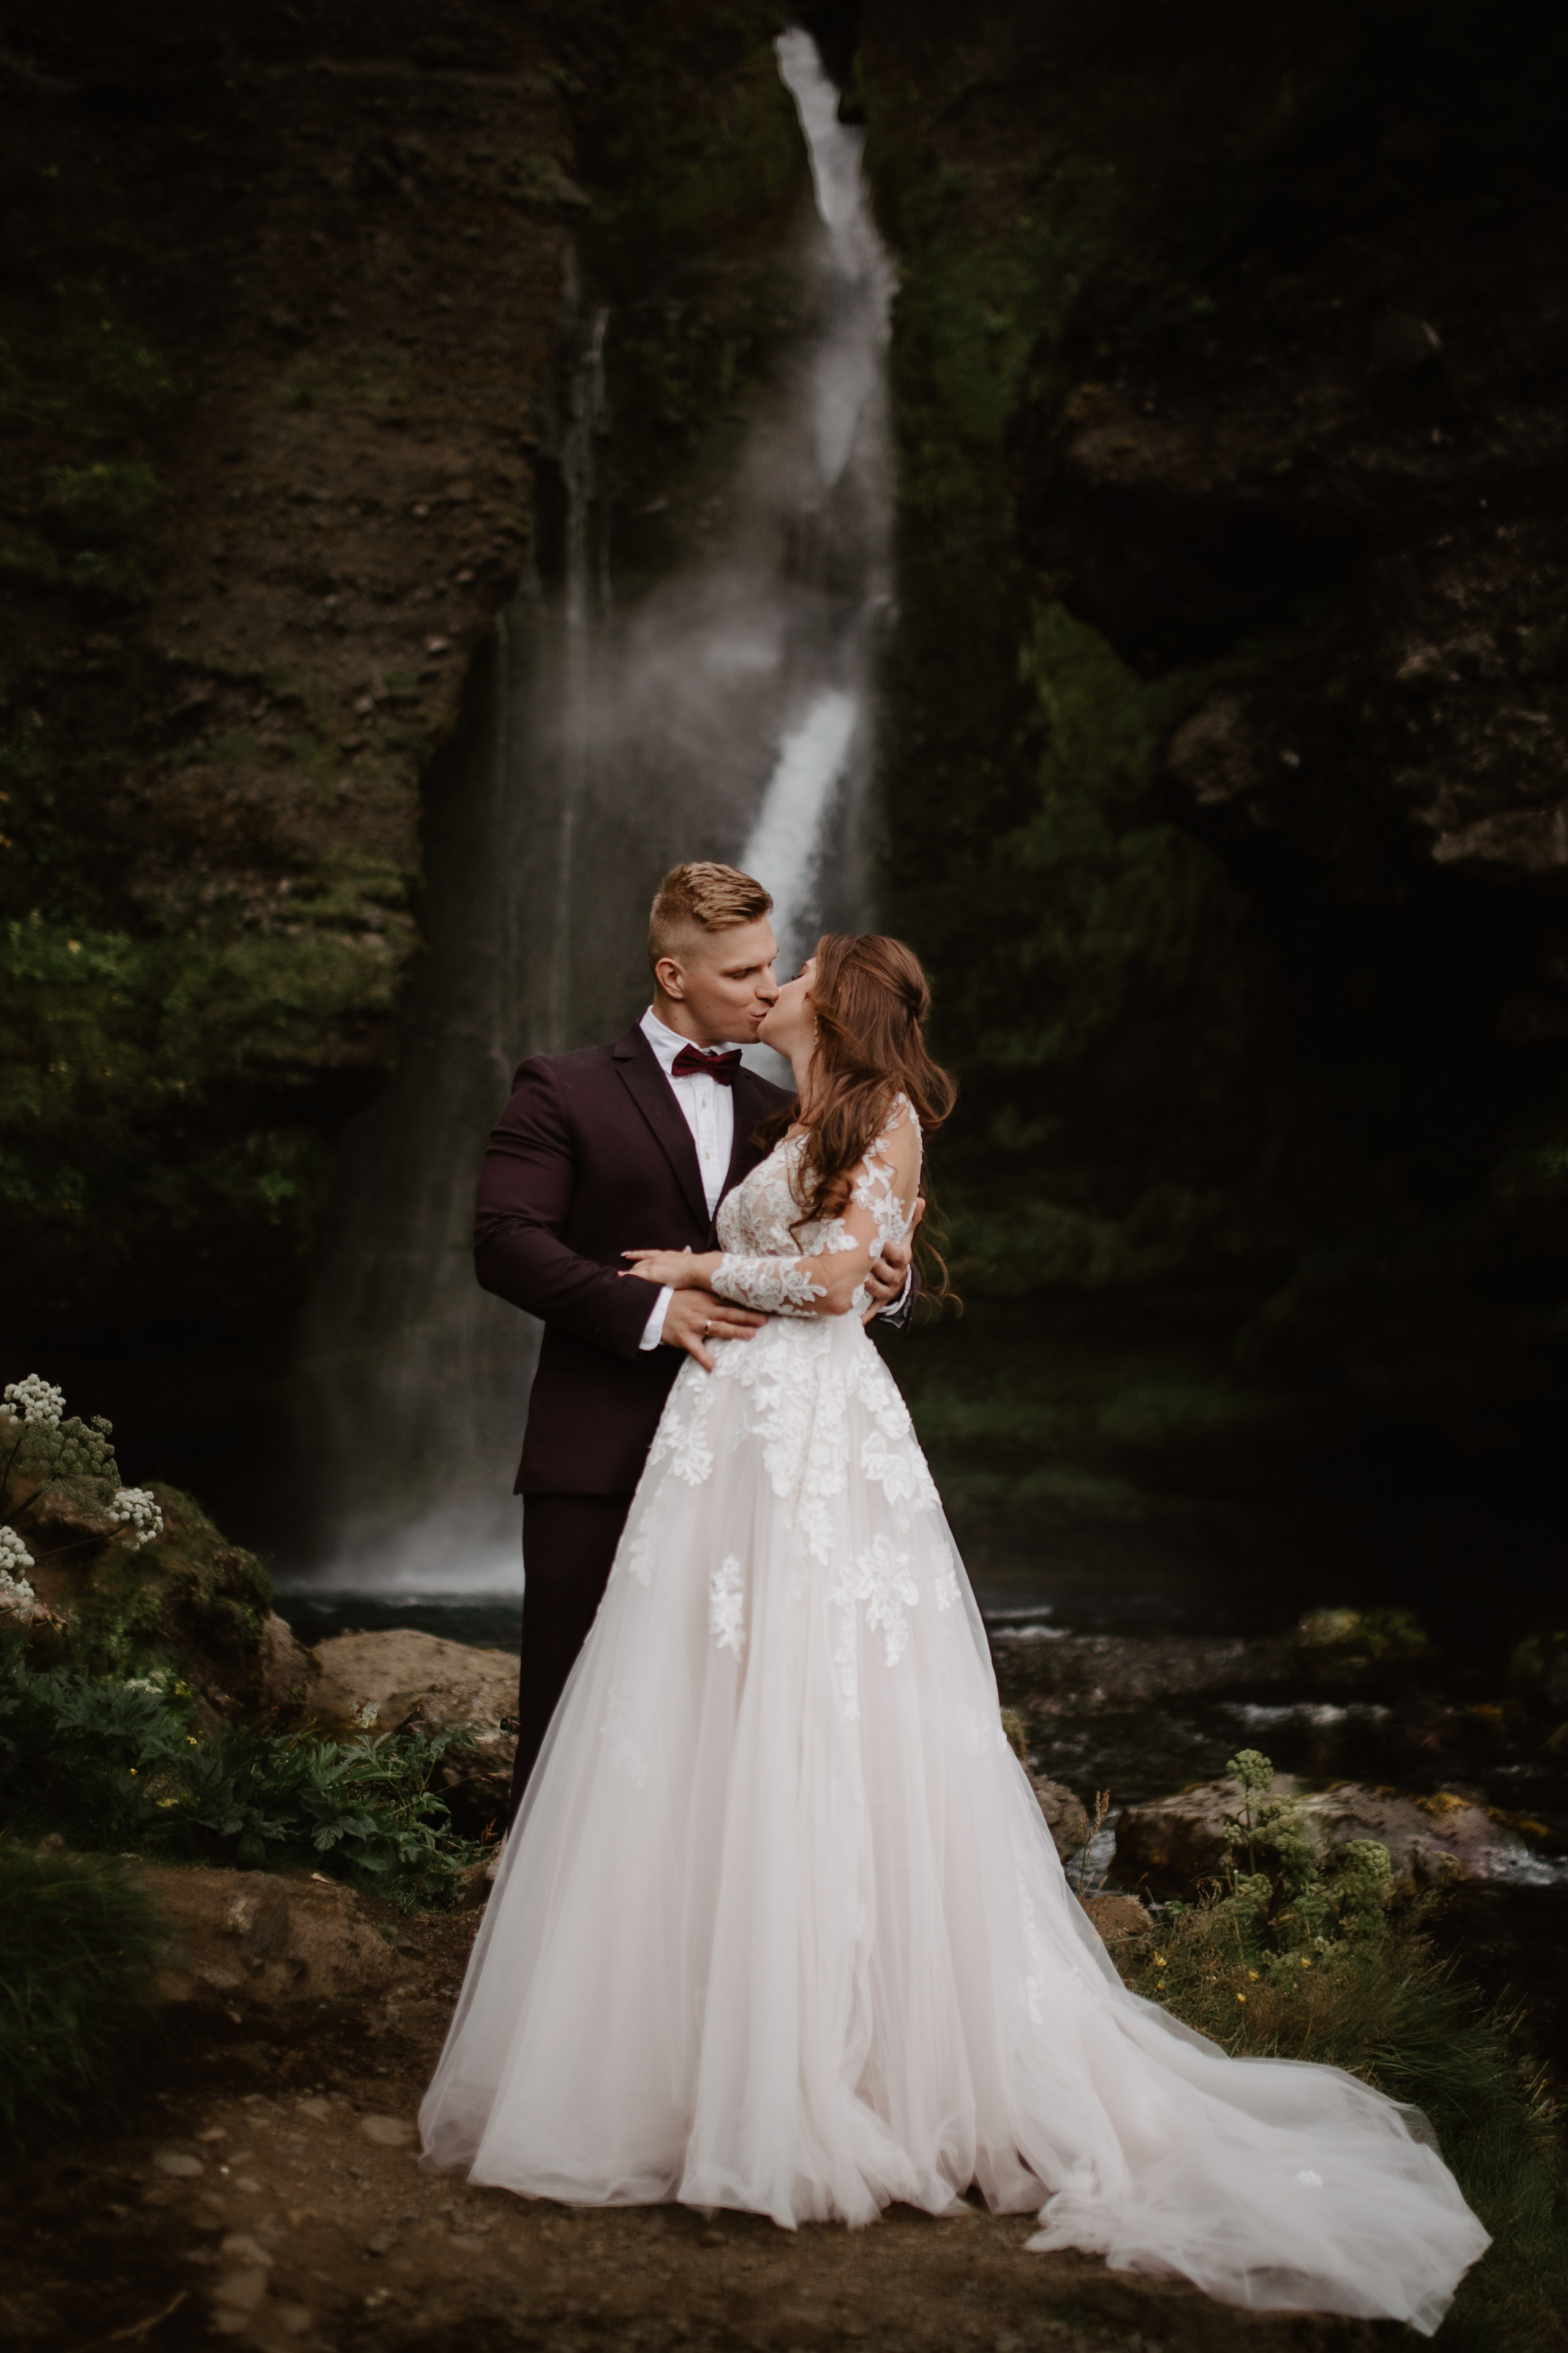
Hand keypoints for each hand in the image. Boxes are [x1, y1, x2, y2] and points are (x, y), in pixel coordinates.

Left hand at [621, 1247, 720, 1289]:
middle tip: (621, 1270)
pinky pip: (636, 1276)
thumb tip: (686, 1249)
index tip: (627, 1254)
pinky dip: (628, 1277)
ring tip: (619, 1276)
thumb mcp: (688, 1257)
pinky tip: (621, 1279)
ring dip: (628, 1273)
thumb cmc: (696, 1265)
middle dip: (631, 1265)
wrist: (697, 1267)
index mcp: (666, 1255)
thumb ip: (685, 1254)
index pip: (648, 1254)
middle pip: (640, 1261)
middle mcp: (658, 1258)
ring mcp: (654, 1265)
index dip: (637, 1254)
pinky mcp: (652, 1274)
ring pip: (637, 1269)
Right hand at [657, 1286, 764, 1371]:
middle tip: (764, 1320)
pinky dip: (705, 1359)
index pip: (730, 1300)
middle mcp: (703, 1309)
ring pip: (719, 1328)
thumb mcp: (692, 1289)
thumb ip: (710, 1289)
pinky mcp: (685, 1338)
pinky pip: (697, 1350)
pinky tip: (713, 1368)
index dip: (746, 1303)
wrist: (650, 1307)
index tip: (762, 1303)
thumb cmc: (674, 1298)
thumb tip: (726, 1284)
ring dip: (736, 1332)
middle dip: (748, 1317)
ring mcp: (694, 1324)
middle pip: (729, 1313)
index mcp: (706, 1297)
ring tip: (751, 1335)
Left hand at [861, 1197, 922, 1322]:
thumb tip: (920, 1199)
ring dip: (871, 1286)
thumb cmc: (895, 1254)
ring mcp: (888, 1290)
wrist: (895, 1281)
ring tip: (862, 1281)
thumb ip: (909, 1220)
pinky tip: (857, 1318)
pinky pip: (873, 1309)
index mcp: (902, 1259)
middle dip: (877, 1267)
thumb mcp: (903, 1238)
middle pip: (888, 1272)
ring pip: (880, 1289)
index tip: (879, 1241)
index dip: (889, 1249)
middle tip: (865, 1260)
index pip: (898, 1254)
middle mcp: (897, 1275)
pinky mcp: (879, 1302)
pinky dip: (865, 1314)